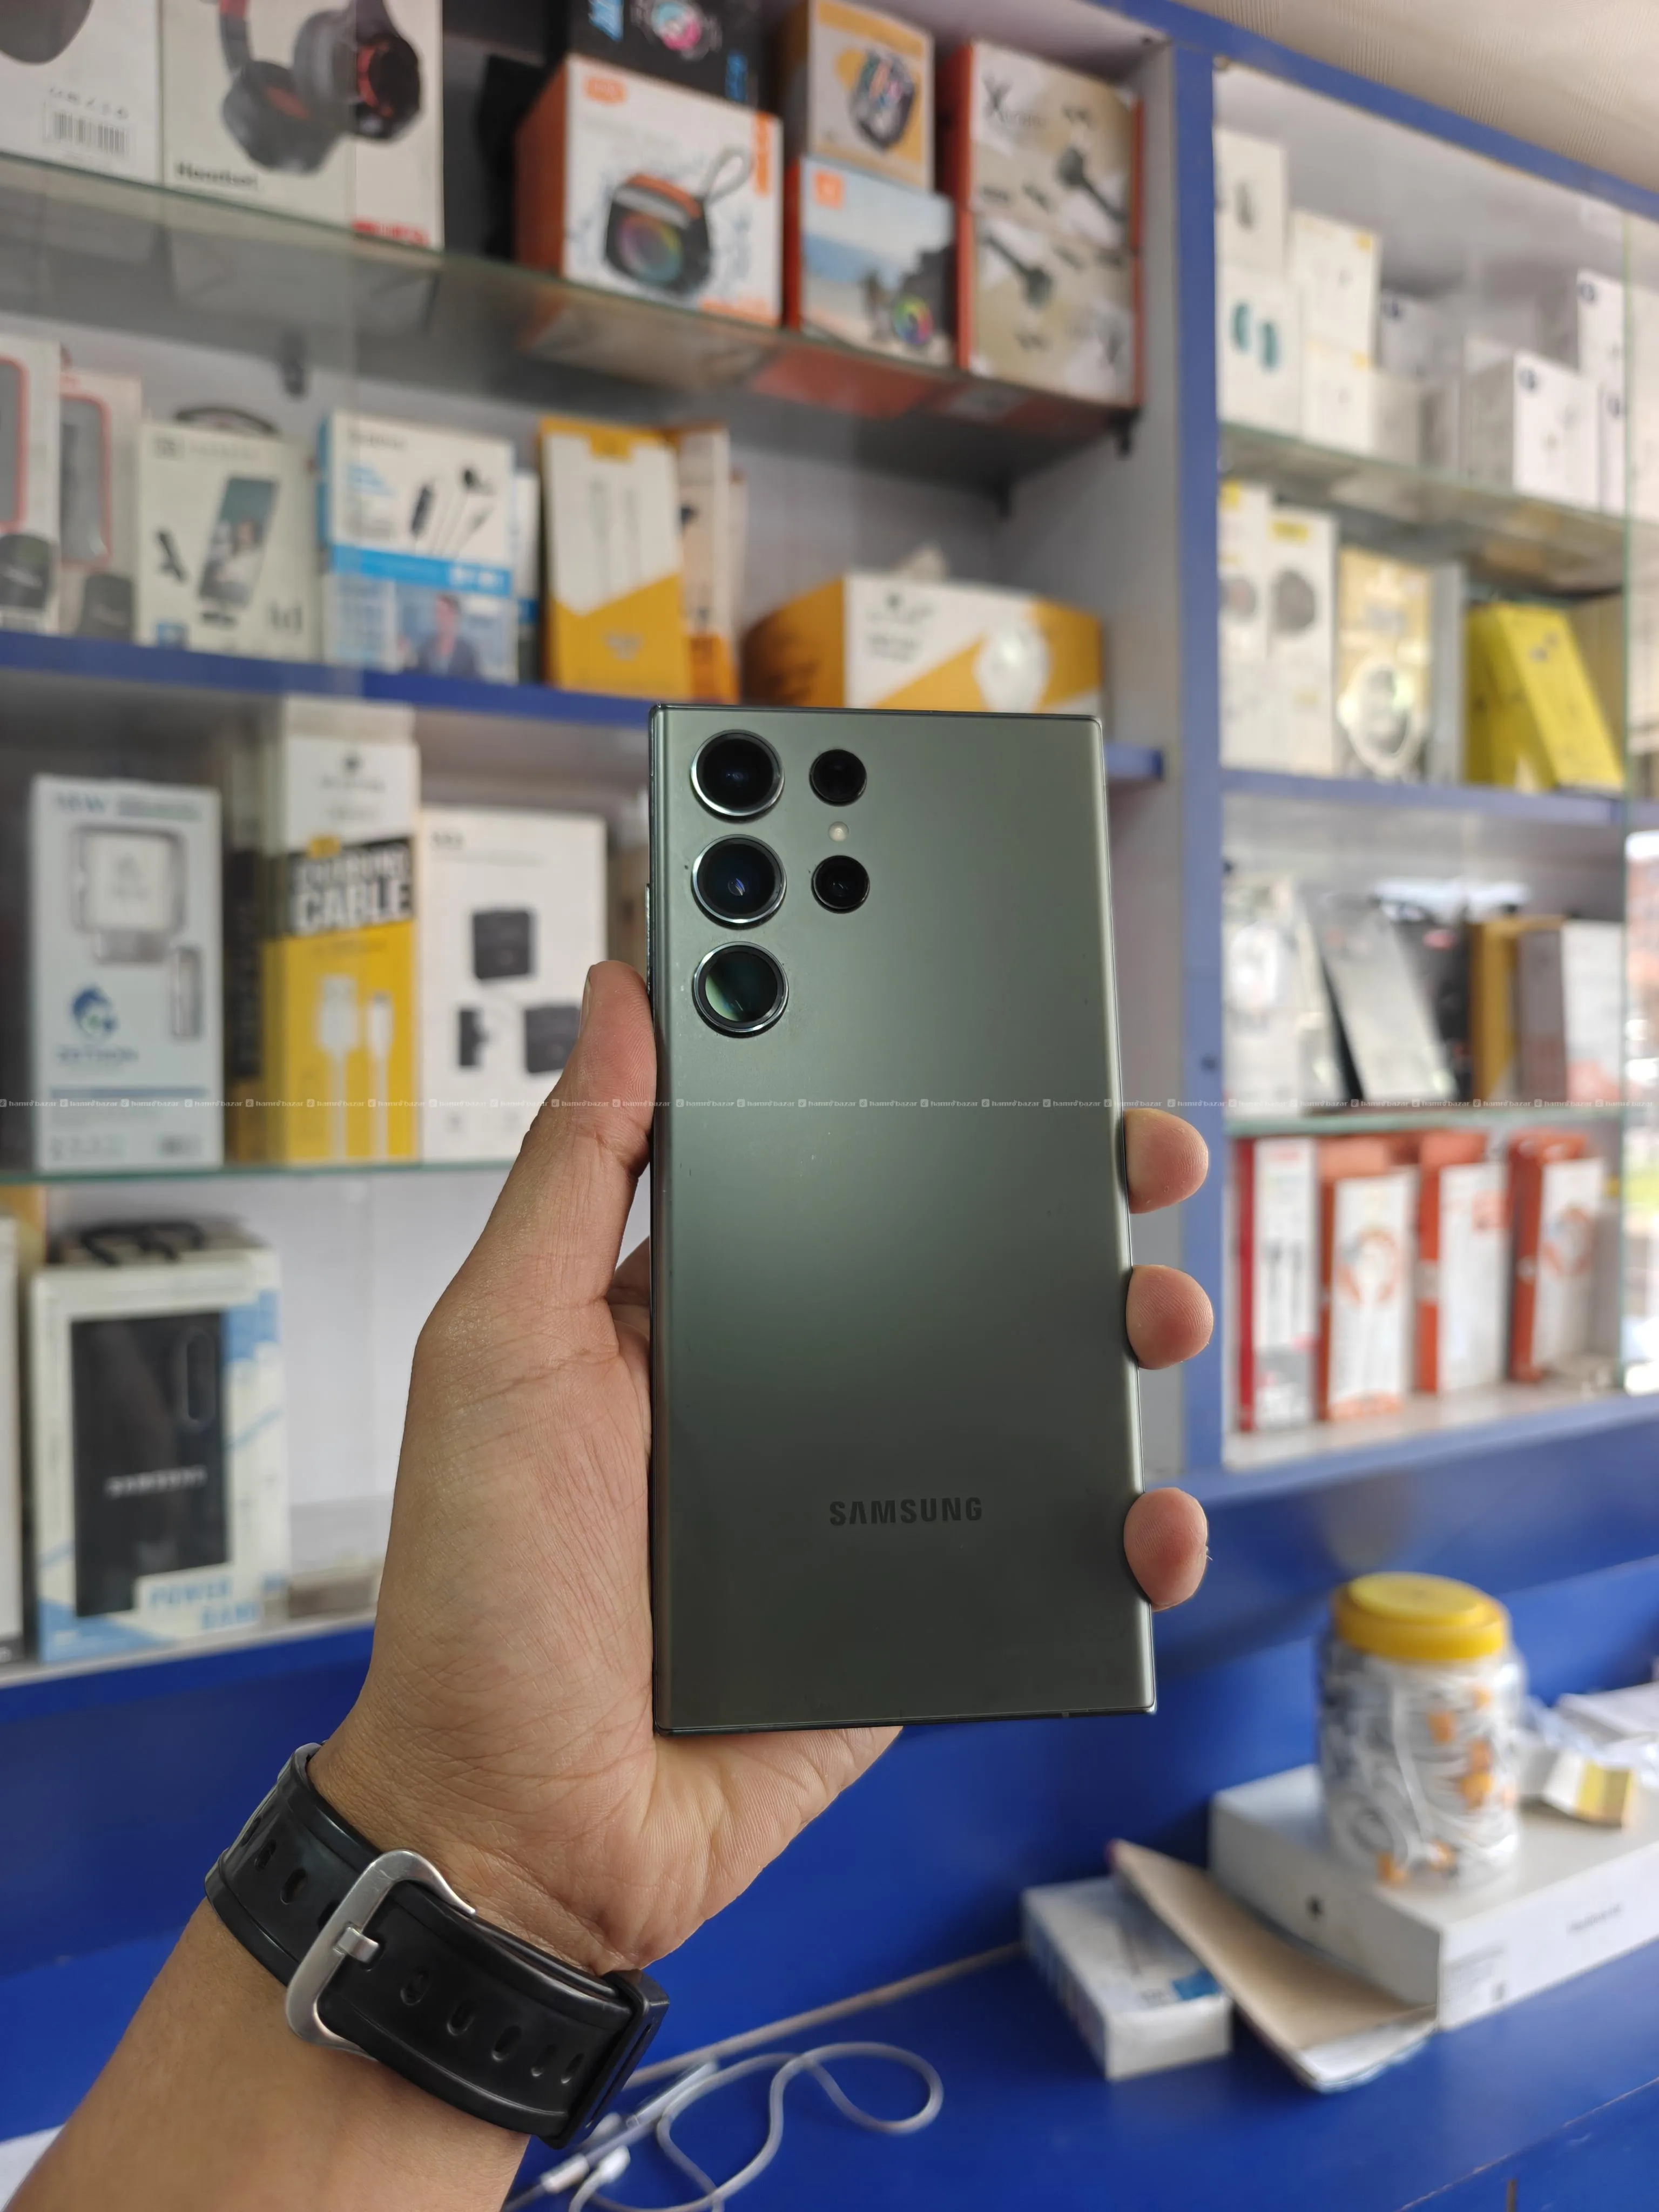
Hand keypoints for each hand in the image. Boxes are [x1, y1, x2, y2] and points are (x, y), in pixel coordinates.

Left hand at [313, 963, 1212, 1976]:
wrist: (528, 1825)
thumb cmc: (484, 1591)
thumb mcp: (500, 1347)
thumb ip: (574, 1171)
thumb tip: (619, 993)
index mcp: (704, 1305)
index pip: (832, 1165)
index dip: (915, 1091)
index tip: (995, 1024)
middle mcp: (801, 1383)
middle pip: (961, 1264)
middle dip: (1066, 1198)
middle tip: (1135, 1155)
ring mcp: (872, 1494)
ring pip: (1028, 1393)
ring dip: (1120, 1339)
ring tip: (1157, 1313)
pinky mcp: (925, 1601)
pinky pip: (1047, 1549)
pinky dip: (1120, 1531)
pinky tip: (1146, 1516)